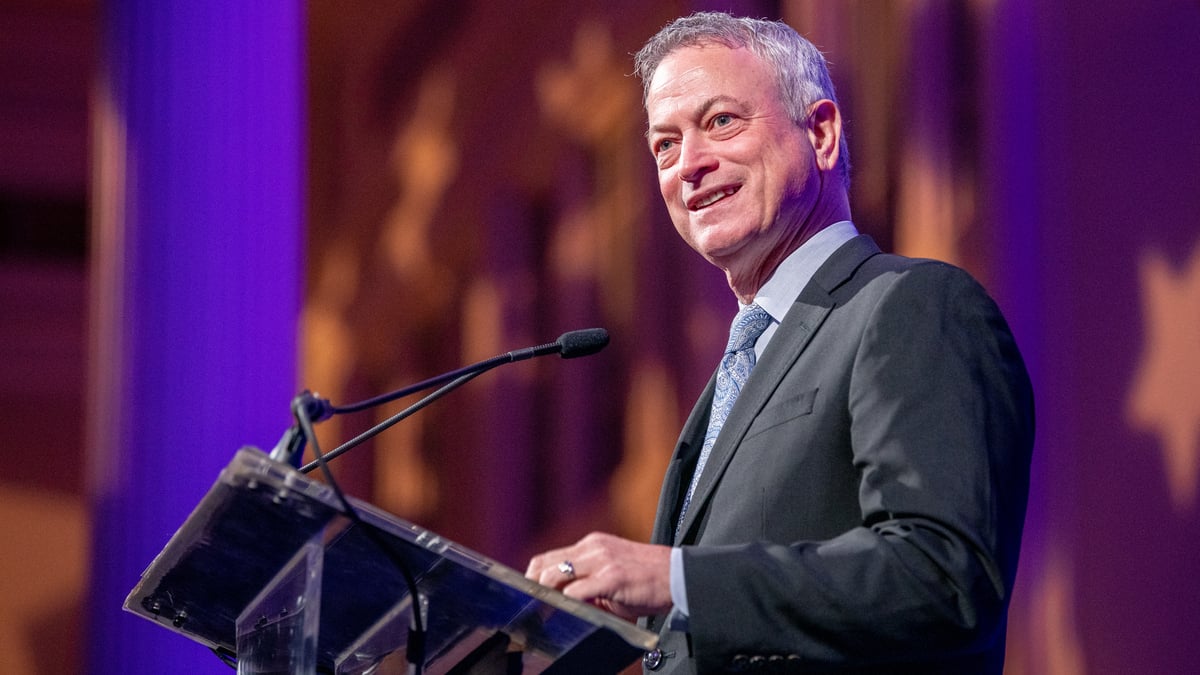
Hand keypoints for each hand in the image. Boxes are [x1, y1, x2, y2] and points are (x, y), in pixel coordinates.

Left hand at [525, 532, 673, 619]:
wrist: (678, 575)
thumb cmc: (647, 579)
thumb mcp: (613, 572)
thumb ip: (589, 581)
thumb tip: (562, 601)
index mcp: (592, 544)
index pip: (548, 557)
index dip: (533, 576)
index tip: (529, 595)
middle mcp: (593, 547)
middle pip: (545, 564)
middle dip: (533, 587)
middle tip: (531, 607)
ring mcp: (602, 560)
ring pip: (555, 574)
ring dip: (546, 595)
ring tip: (544, 611)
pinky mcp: (612, 577)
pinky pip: (577, 590)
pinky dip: (566, 602)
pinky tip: (566, 612)